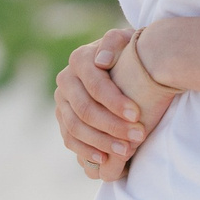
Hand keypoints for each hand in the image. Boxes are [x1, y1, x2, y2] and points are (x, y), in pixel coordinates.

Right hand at [55, 28, 143, 180]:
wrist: (121, 66)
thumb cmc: (129, 53)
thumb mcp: (128, 40)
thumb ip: (115, 42)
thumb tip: (101, 61)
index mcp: (80, 59)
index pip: (95, 84)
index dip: (115, 101)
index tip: (137, 115)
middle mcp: (66, 79)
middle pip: (85, 109)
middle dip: (112, 125)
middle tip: (137, 136)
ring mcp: (61, 101)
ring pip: (75, 127)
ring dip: (102, 142)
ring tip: (126, 151)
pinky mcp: (62, 119)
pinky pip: (69, 139)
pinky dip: (86, 150)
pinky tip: (105, 158)